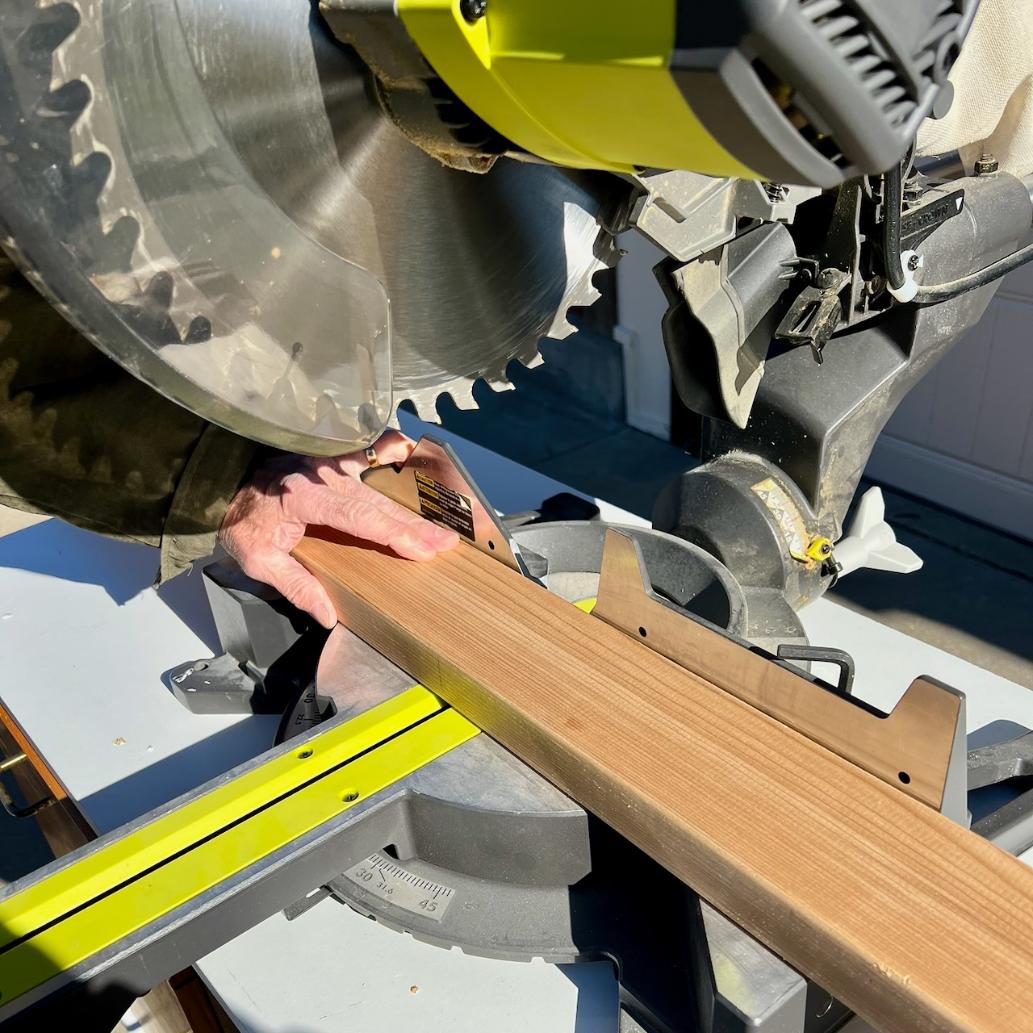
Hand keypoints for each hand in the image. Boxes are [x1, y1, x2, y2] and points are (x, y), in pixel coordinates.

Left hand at [219, 430, 458, 628]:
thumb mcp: (258, 561)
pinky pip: (366, 447)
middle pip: (378, 503)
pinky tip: (411, 451)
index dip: (394, 533)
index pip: (359, 518)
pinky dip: (389, 448)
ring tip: (440, 519)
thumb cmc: (241, 522)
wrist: (221, 481)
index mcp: (305, 499)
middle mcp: (322, 475)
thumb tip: (328, 615)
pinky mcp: (330, 455)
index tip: (422, 549)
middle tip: (447, 543)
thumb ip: (295, 586)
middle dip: (414, 526)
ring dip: (410, 503)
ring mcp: (328, 461)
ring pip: (378, 482)